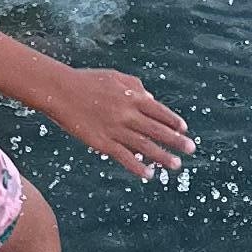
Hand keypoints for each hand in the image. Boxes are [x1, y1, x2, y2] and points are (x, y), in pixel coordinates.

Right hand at [45, 65, 196, 180]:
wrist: (60, 91)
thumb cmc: (87, 81)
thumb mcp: (115, 77)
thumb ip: (135, 87)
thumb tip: (151, 98)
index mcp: (132, 97)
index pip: (160, 111)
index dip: (173, 121)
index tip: (184, 130)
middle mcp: (128, 114)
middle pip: (157, 130)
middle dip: (176, 141)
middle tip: (191, 149)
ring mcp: (116, 130)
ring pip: (144, 147)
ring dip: (162, 157)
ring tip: (176, 165)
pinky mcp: (102, 142)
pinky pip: (124, 157)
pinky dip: (137, 167)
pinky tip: (148, 175)